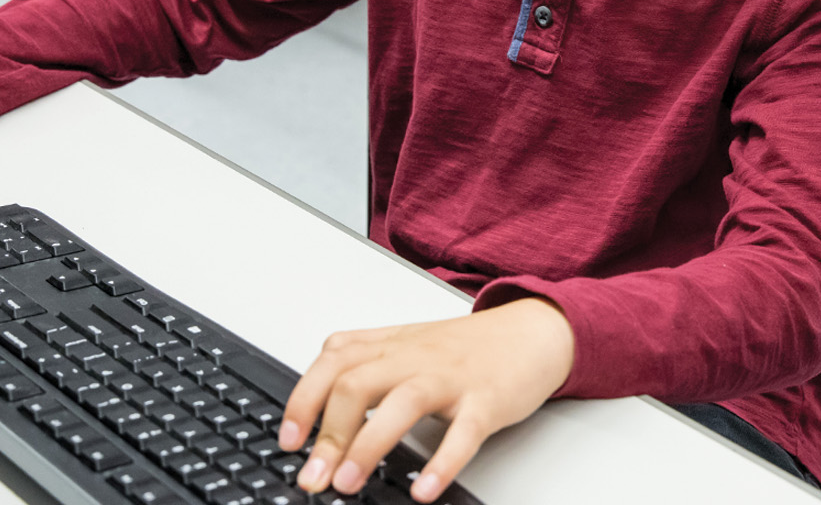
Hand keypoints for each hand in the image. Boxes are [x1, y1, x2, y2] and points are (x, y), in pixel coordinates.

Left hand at [279, 299, 575, 501]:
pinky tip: (425, 489)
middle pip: (358, 383)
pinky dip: (443, 462)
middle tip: (313, 479)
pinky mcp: (487, 400)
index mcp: (391, 345)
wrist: (531, 332)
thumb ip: (363, 364)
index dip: (304, 399)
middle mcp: (415, 357)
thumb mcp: (407, 345)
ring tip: (348, 485)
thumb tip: (312, 406)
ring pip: (403, 402)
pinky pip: (464, 431)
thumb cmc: (465, 348)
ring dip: (369, 445)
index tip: (289, 440)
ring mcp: (452, 377)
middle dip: (328, 435)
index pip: (333, 361)